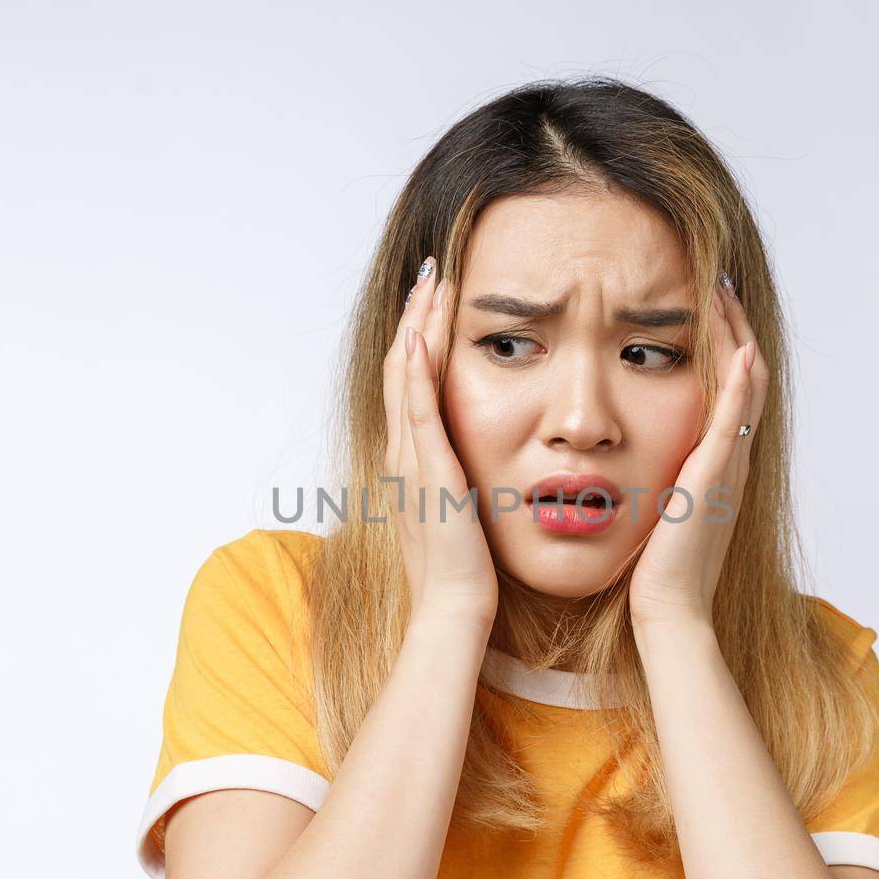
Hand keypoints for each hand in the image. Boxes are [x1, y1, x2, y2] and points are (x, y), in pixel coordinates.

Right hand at [382, 257, 498, 624]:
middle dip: (417, 316)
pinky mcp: (427, 473)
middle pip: (403, 366)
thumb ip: (462, 477)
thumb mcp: (461, 508)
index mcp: (412, 459)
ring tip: (431, 283)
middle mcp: (402, 453)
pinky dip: (417, 373)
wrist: (454, 608)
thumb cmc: (465, 569)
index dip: (421, 335)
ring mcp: (410, 462)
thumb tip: (475, 458)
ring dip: (417, 326)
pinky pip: (417, 413)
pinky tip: (423, 338)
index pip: (412, 381)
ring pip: (406, 377)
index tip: (436, 298)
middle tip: (431, 270)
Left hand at [628, 277, 767, 629]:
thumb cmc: (653, 568)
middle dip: (732, 325)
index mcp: (715, 462)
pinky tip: (739, 348)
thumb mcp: (656, 506)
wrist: (668, 609)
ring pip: (745, 386)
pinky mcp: (716, 478)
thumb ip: (654, 476)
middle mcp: (730, 458)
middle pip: (743, 375)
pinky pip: (735, 421)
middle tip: (720, 281)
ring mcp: (729, 466)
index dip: (719, 343)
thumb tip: (626, 454)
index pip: (726, 388)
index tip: (704, 303)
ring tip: (723, 293)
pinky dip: (739, 383)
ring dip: (736, 336)